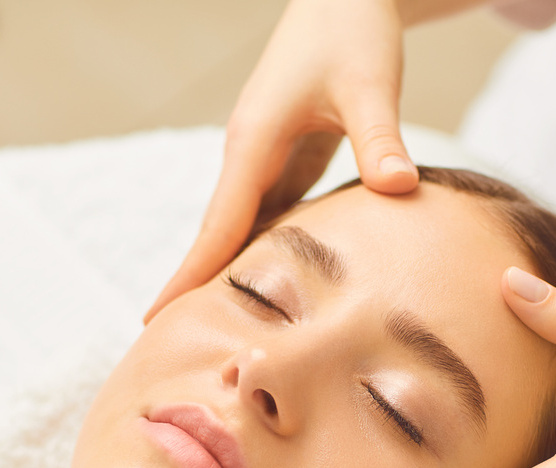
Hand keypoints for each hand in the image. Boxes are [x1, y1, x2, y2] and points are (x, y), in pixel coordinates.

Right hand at [146, 0, 419, 323]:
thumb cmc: (354, 33)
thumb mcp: (370, 83)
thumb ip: (380, 138)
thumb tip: (397, 191)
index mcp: (254, 141)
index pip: (217, 224)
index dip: (191, 275)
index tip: (158, 320)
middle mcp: (247, 155)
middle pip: (214, 237)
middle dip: (190, 289)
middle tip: (164, 348)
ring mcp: (262, 160)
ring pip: (236, 231)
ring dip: (221, 278)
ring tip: (204, 336)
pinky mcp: (283, 162)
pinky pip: (263, 220)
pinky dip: (255, 257)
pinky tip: (257, 296)